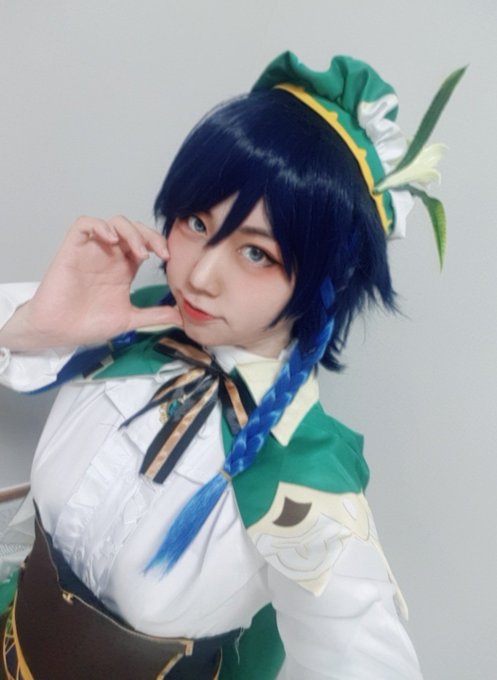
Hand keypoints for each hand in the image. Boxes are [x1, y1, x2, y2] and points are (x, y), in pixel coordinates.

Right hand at [1, 216, 181, 349]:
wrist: (59, 331)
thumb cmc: (88, 323)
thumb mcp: (129, 319)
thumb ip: (154, 316)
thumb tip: (182, 318)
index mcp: (124, 268)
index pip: (145, 244)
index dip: (159, 244)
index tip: (169, 259)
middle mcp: (109, 255)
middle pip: (132, 229)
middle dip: (149, 235)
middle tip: (160, 253)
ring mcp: (91, 251)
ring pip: (112, 223)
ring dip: (129, 231)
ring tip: (138, 251)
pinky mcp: (72, 250)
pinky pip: (84, 224)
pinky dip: (99, 226)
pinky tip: (111, 240)